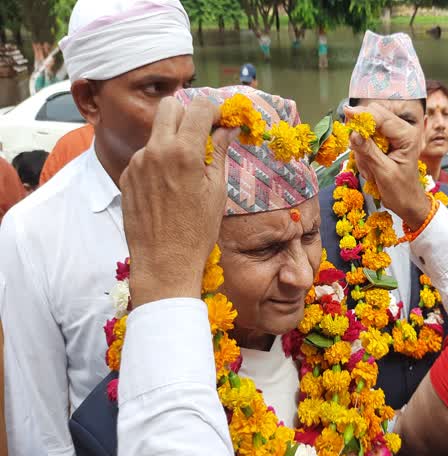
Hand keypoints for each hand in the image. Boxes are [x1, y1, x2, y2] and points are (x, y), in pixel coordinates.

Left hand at [120, 96, 236, 306]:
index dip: (215, 111)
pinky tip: (168, 188)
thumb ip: (218, 153)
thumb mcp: (216, 191)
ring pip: (156, 133)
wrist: (164, 262)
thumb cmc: (197, 231)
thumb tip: (227, 130)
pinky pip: (145, 156)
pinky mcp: (126, 177)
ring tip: (186, 172)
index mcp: (183, 152)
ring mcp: (137, 163)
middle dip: (188, 114)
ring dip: (173, 141)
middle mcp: (155, 151)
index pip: (199, 108)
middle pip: (170, 106)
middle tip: (201, 135)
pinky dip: (159, 162)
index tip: (221, 122)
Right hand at [345, 104, 430, 230]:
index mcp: (407, 135)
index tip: (346, 113)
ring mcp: (393, 136)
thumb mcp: (384, 172)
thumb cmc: (401, 191)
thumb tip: (353, 133)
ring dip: (362, 147)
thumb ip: (368, 151)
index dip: (363, 114)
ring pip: (368, 127)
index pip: (381, 116)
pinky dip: (363, 152)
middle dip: (362, 132)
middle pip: (374, 115)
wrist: (408, 203)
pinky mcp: (386, 143)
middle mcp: (402, 131)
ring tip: (370, 168)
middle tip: (358, 152)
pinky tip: (370, 167)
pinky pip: (366, 139)